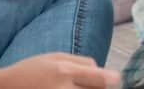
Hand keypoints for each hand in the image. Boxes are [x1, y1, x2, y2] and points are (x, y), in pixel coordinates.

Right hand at [0, 53, 120, 88]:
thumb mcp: (54, 57)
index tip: (113, 79)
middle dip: (97, 88)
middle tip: (85, 84)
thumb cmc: (30, 71)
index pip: (103, 80)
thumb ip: (80, 62)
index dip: (113, 79)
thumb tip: (104, 71)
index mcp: (64, 72)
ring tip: (72, 87)